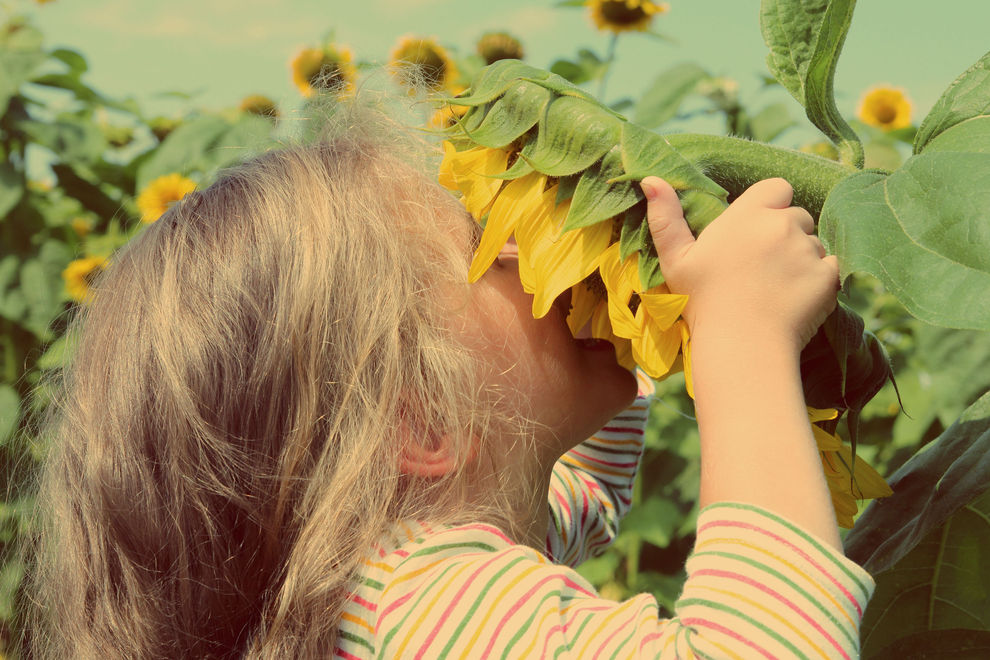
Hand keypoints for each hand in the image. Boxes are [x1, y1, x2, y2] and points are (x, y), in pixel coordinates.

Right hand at [641, 176, 838, 351]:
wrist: (741, 345)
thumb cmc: (701, 302)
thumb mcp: (675, 259)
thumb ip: (666, 218)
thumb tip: (650, 179)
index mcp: (748, 214)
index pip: (777, 187)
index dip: (771, 205)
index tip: (756, 229)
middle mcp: (782, 225)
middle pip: (797, 216)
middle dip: (786, 233)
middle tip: (763, 266)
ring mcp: (808, 250)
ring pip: (814, 243)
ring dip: (802, 257)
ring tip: (778, 286)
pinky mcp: (828, 276)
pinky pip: (832, 267)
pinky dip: (820, 279)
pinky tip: (796, 297)